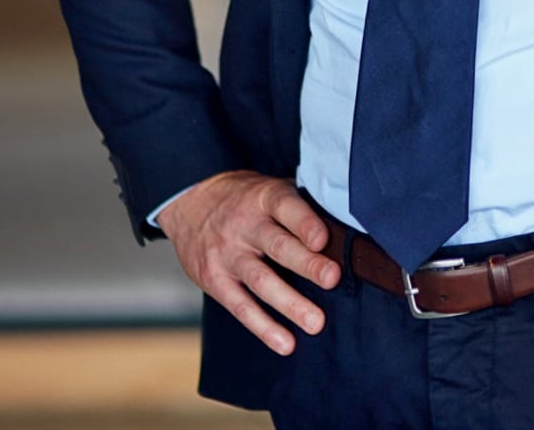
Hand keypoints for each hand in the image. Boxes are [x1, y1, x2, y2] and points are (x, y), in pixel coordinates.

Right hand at [156, 170, 340, 355]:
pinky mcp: (215, 280)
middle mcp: (244, 224)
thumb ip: (299, 207)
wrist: (190, 204)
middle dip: (306, 263)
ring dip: (289, 303)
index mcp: (263, 197)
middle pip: (277, 245)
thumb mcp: (268, 190)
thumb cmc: (246, 200)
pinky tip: (286, 343)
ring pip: (261, 280)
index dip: (304, 222)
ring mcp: (228, 254)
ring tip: (316, 322)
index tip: (323, 239)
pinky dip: (264, 327)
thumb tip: (343, 232)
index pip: (285, 206)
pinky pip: (241, 306)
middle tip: (332, 278)